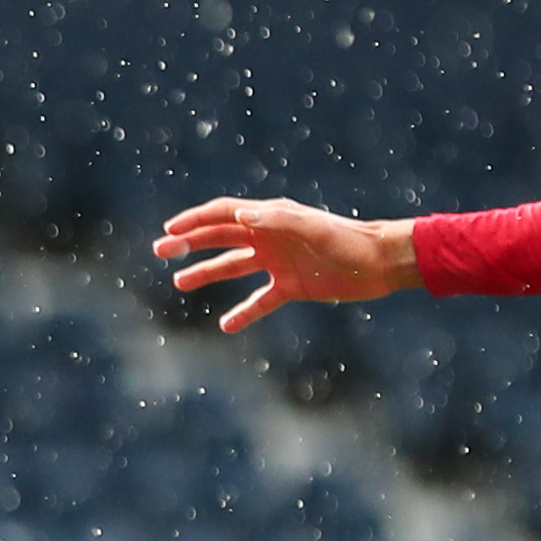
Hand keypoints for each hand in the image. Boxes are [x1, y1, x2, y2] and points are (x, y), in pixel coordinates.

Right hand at [151, 198, 416, 329]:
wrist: (380, 263)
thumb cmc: (348, 240)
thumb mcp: (313, 228)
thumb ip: (278, 220)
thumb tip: (240, 216)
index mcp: (271, 217)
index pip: (223, 214)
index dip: (194, 220)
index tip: (169, 231)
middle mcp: (270, 236)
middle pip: (220, 238)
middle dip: (189, 244)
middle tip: (160, 251)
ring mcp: (279, 262)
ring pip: (233, 268)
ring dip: (206, 273)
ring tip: (179, 283)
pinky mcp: (292, 286)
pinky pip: (260, 300)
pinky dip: (243, 311)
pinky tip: (226, 325)